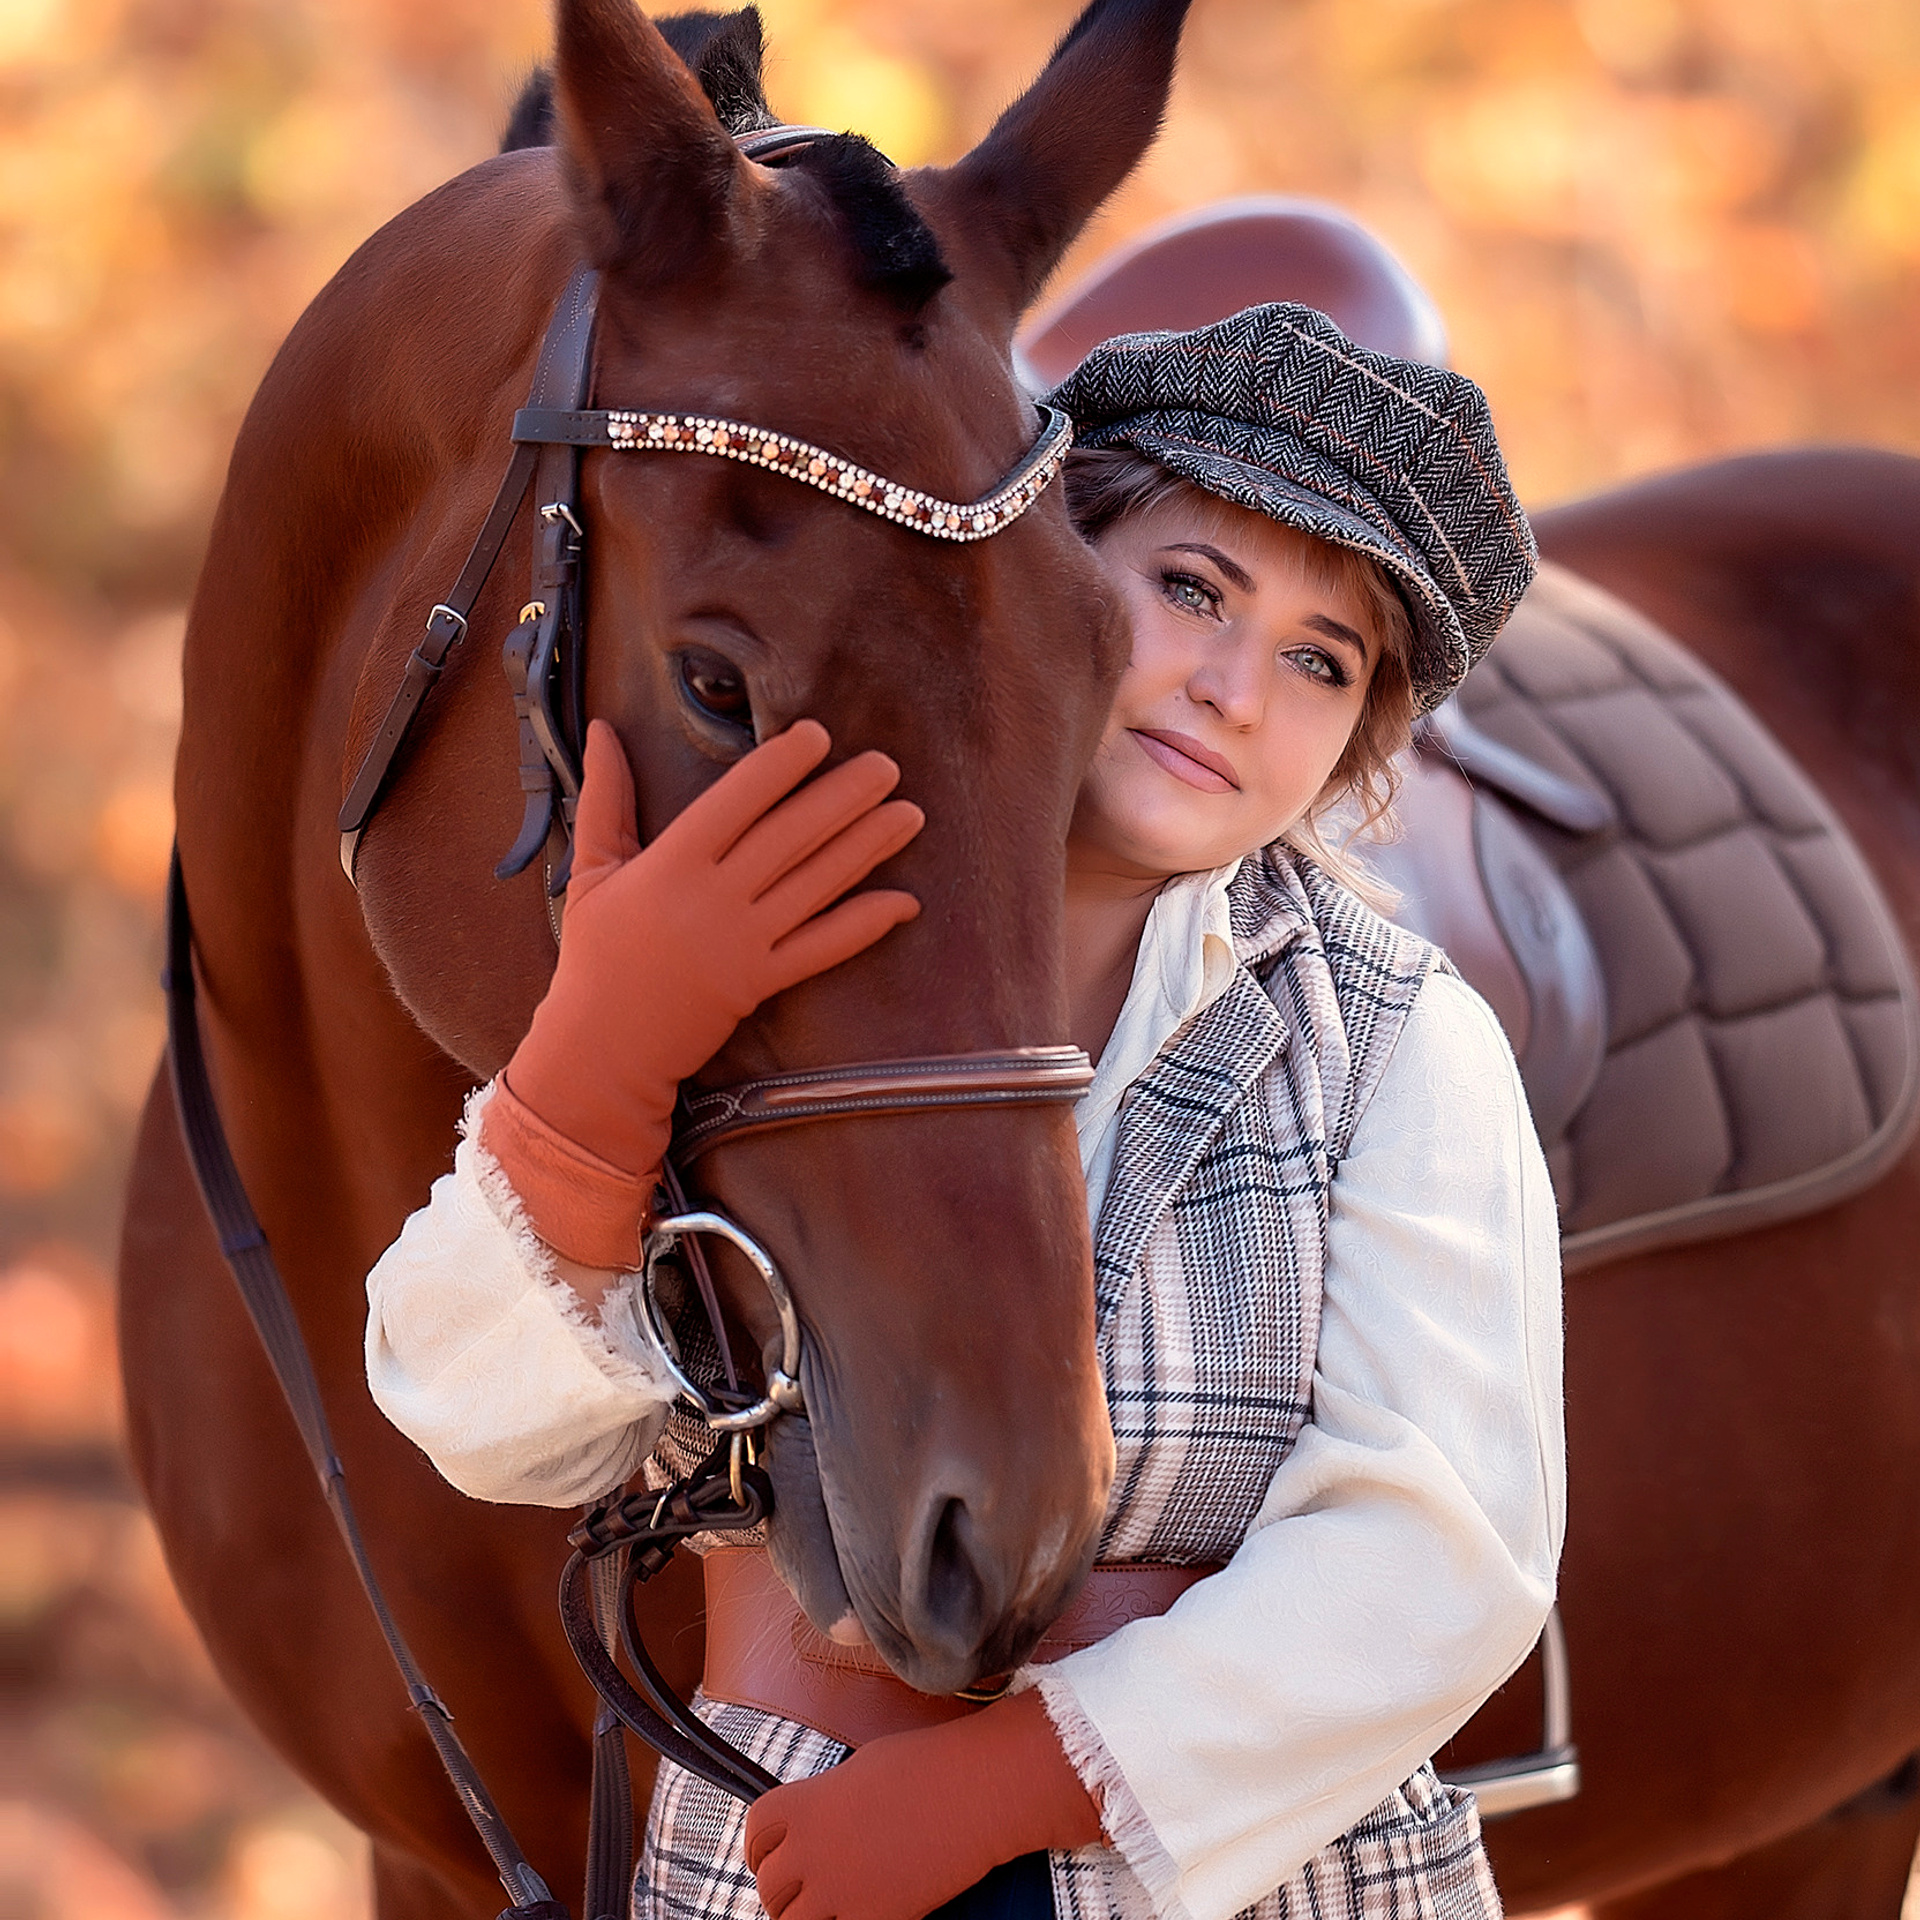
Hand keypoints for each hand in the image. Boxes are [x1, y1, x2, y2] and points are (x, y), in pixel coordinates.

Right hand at [483, 718, 922, 1266]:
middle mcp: (712, 901)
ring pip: (816, 885)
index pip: (735, 802)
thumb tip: (605, 729)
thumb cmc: (594, 955)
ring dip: (867, 848)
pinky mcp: (761, 984)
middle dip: (844, 798)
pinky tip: (903, 900)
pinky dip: (864, 924)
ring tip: (909, 814)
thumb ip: (605, 797)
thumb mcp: (590, 870)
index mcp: (670, 865)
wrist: (602, 1049)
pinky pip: (821, 948)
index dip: (780, 767)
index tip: (818, 736)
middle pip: (789, 837)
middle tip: (888, 765)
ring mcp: (741, 945)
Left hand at [743, 1691, 1101, 1919]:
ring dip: (805, 1915)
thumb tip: (814, 1824)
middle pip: (769, 1887)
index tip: (769, 1855)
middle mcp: (815, 1848)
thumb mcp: (861, 1768)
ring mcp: (843, 1888)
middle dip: (782, 1889)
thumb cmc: (929, 1767)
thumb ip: (826, 1800)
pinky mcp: (876, 1917)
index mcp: (808, 1803)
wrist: (979, 1790)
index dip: (759, 1848)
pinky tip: (862, 1911)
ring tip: (830, 1905)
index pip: (755, 1834)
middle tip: (804, 1888)